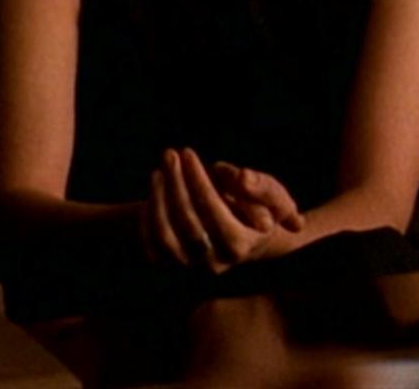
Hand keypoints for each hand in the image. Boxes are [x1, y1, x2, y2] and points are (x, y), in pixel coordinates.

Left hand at [141, 148, 301, 272]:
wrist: (246, 233)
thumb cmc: (260, 207)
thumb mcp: (272, 194)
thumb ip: (261, 186)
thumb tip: (242, 177)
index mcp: (241, 245)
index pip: (212, 210)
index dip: (197, 180)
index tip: (188, 153)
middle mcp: (215, 262)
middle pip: (187, 222)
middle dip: (175, 183)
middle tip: (169, 154)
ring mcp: (192, 266)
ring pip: (165, 237)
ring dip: (157, 200)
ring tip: (159, 171)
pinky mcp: (173, 266)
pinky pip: (150, 248)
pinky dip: (146, 221)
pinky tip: (154, 193)